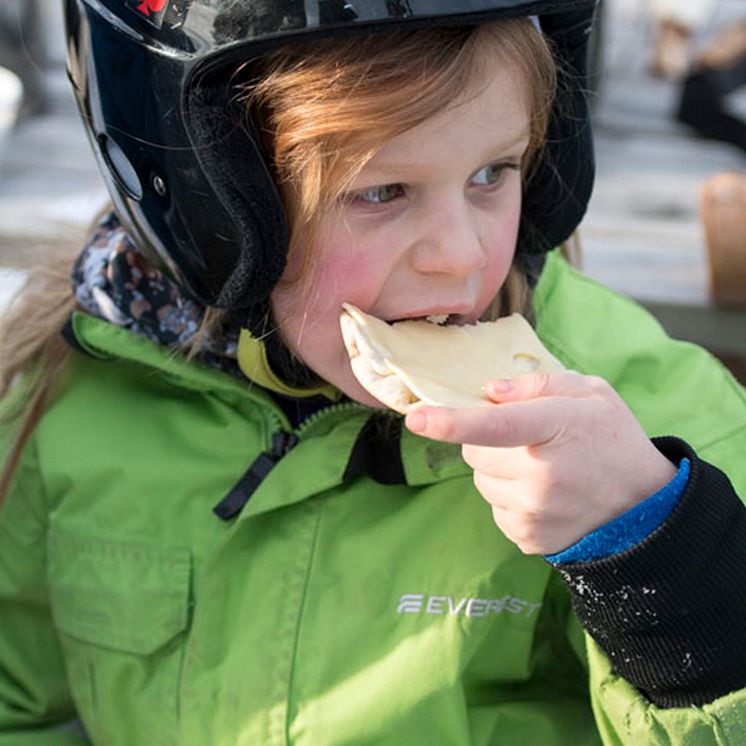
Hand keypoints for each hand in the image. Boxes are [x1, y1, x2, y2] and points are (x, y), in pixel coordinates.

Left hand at [404, 372, 677, 554]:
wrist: (644, 507)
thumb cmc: (613, 440)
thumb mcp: (591, 393)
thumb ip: (538, 385)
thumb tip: (488, 393)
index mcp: (555, 429)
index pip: (492, 425)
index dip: (449, 422)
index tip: (416, 419)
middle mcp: (540, 476)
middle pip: (474, 451)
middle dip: (488, 440)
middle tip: (527, 440)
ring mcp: (533, 512)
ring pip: (481, 480)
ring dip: (498, 470)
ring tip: (542, 469)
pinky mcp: (527, 537)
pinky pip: (494, 508)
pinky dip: (509, 497)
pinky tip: (544, 494)